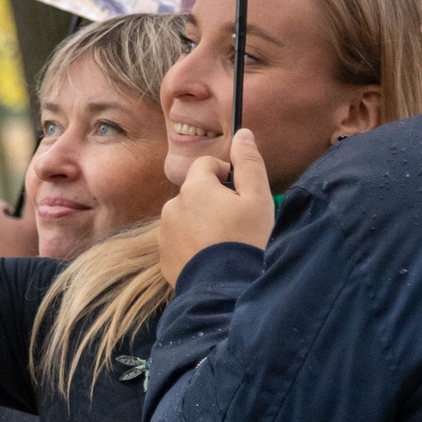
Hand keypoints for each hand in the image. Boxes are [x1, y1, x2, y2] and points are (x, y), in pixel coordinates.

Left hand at [157, 130, 272, 284]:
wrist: (226, 288)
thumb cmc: (246, 240)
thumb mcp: (258, 198)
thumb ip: (249, 162)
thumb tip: (243, 133)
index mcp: (194, 187)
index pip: (206, 165)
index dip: (226, 174)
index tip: (240, 194)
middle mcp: (172, 206)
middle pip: (195, 192)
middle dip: (213, 200)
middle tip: (236, 222)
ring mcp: (165, 233)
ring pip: (185, 216)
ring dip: (201, 222)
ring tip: (224, 243)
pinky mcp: (164, 257)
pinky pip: (179, 241)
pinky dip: (193, 244)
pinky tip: (211, 258)